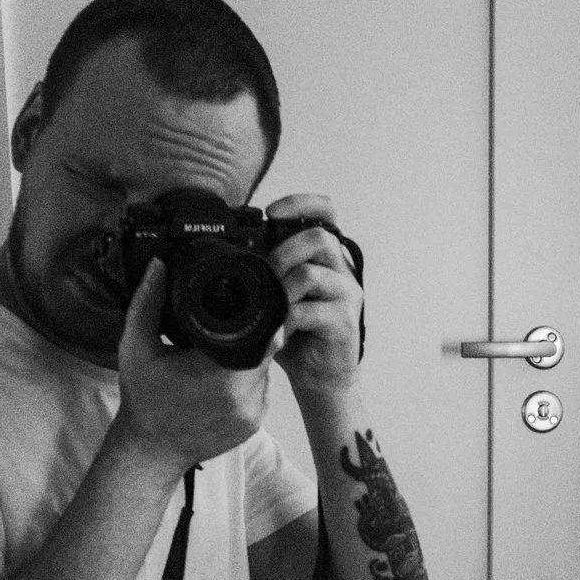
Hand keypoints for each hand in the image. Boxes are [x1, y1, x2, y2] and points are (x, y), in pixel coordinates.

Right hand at [113, 259, 268, 469]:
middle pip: (264, 348)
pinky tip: (222, 378)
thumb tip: (158, 265)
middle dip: (249, 335)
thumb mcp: (137, 346)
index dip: (256, 314)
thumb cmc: (142, 401)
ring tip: (220, 355)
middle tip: (226, 328)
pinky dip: (247, 380)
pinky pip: (260, 391)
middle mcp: (243, 395)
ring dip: (249, 357)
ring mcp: (252, 414)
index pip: (258, 330)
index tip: (243, 304)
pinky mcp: (254, 426)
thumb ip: (148, 302)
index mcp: (219, 372)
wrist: (150, 451)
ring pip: (264, 370)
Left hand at [264, 193, 362, 394]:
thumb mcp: (278, 295)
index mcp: (326, 258)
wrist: (320, 377)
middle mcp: (341, 271)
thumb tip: (233, 248)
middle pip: (319, 236)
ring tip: (271, 305)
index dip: (301, 202)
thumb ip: (268, 270)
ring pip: (313, 272)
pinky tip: (277, 332)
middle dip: (283, 251)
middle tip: (266, 273)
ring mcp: (346, 296)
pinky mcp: (344, 322)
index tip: (272, 212)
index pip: (327, 211)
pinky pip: (310, 310)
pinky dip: (285, 320)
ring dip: (282, 286)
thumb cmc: (299, 334)